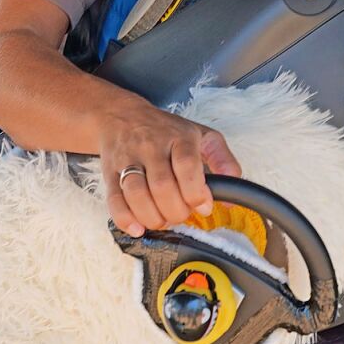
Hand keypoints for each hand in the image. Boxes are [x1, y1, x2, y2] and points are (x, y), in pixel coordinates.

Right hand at [98, 96, 241, 236]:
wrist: (122, 116)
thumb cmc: (166, 131)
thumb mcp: (202, 135)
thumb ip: (222, 159)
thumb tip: (233, 187)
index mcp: (178, 137)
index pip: (186, 165)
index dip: (196, 192)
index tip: (204, 206)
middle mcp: (151, 146)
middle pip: (162, 185)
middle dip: (176, 211)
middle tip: (182, 215)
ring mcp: (128, 159)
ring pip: (136, 193)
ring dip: (153, 217)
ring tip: (163, 221)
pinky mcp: (110, 173)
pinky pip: (114, 199)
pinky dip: (126, 219)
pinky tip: (138, 227)